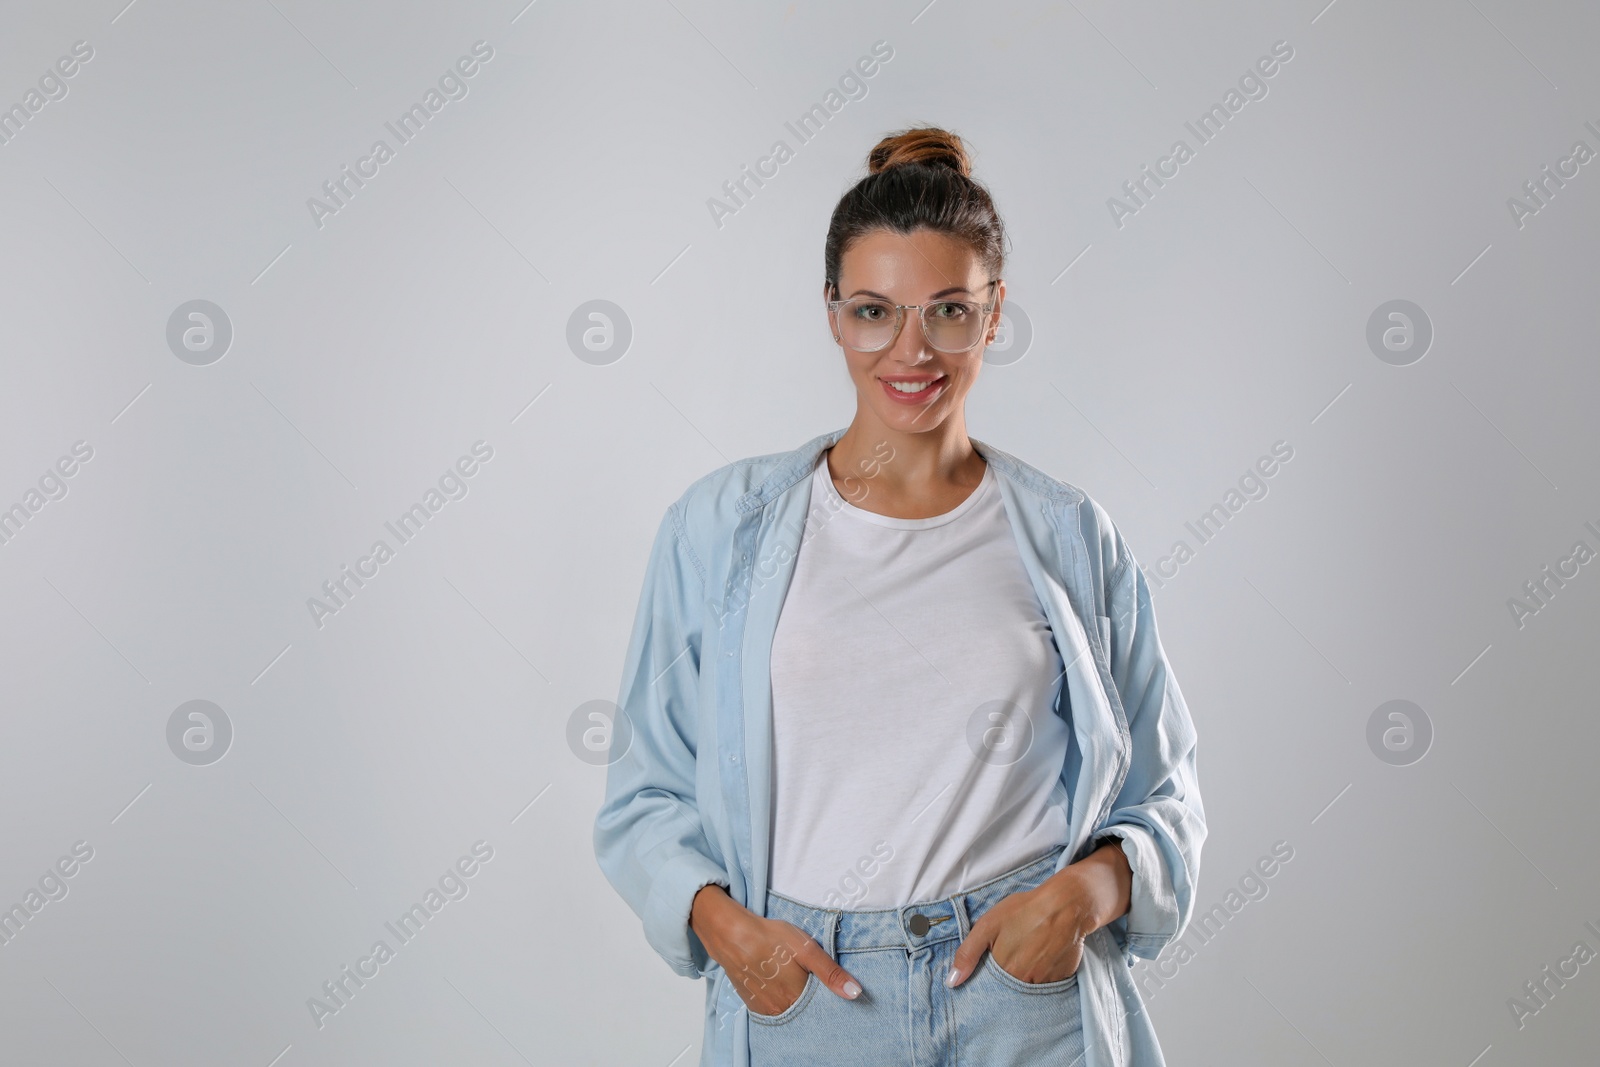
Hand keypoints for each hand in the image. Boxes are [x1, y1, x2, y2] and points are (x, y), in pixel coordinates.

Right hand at [690, 884, 862, 1015]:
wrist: (730, 934)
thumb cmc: (769, 937)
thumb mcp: (806, 948)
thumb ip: (830, 972)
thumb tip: (855, 993)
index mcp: (797, 997)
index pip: (821, 1005)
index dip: (826, 993)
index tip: (824, 980)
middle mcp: (781, 1009)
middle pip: (804, 1008)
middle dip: (809, 995)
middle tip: (803, 972)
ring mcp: (764, 1009)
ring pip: (788, 1008)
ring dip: (793, 997)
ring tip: (789, 974)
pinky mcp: (752, 1004)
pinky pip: (772, 1007)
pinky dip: (778, 997)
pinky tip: (776, 980)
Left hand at [946, 841, 1131, 987]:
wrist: (1067, 905)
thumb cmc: (1025, 911)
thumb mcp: (988, 925)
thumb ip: (968, 954)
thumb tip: (952, 982)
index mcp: (1005, 972)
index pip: (990, 987)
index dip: (989, 975)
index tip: (993, 960)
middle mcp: (1026, 983)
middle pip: (1009, 988)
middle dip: (1007, 974)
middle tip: (1014, 950)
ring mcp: (1046, 983)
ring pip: (1028, 986)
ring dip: (1025, 974)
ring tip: (1029, 949)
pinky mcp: (1063, 978)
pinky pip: (1047, 982)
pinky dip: (1043, 971)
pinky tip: (1043, 952)